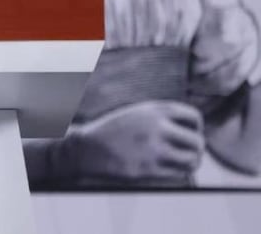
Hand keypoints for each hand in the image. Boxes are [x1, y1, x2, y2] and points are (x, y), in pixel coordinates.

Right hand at [60, 100, 203, 182]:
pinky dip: (178, 173)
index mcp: (154, 110)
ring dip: (191, 163)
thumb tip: (193, 129)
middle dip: (196, 149)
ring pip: (192, 160)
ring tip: (183, 164)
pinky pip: (179, 174)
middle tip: (189, 153)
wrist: (87, 148)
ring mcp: (153, 149)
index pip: (193, 117)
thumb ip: (162, 117)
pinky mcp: (149, 169)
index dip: (196, 128)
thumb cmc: (114, 132)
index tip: (188, 134)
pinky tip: (169, 170)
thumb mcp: (137, 113)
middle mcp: (157, 127)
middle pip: (197, 141)